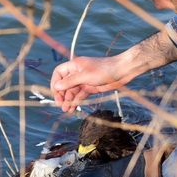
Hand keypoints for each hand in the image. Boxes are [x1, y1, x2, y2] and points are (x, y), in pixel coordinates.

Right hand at [50, 30, 176, 111]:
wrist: (122, 72)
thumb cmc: (104, 69)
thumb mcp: (85, 75)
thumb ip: (71, 81)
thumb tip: (57, 86)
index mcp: (74, 65)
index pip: (59, 73)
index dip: (55, 82)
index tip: (55, 92)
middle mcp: (78, 73)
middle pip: (65, 84)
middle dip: (62, 94)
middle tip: (60, 105)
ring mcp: (84, 81)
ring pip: (72, 91)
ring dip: (68, 100)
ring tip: (66, 110)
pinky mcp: (90, 88)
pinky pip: (80, 95)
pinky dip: (76, 101)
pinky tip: (73, 108)